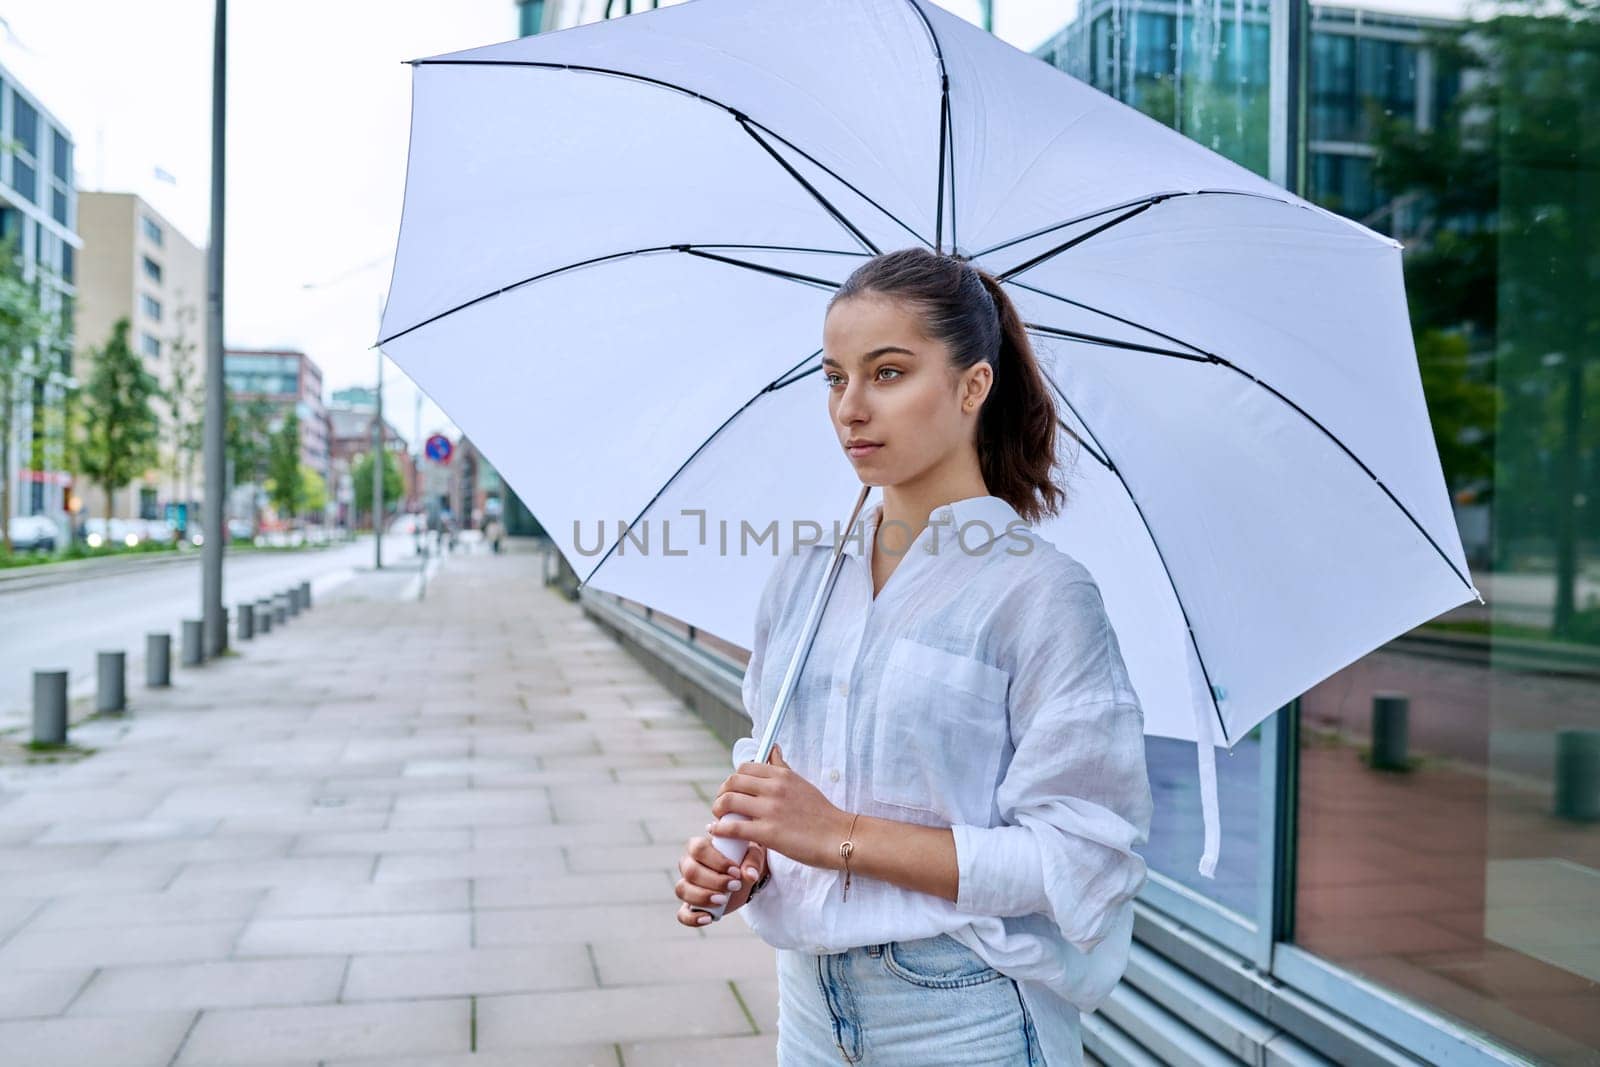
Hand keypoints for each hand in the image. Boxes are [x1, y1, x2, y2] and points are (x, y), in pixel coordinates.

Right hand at [674, 832, 766, 927]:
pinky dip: (692, 918)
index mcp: (699, 846)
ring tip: (723, 900)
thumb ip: (752, 862)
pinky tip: (708, 918)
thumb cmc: (745, 860)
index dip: (716, 862)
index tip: (736, 872)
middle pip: (690, 871)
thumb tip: (750, 875)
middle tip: (735, 886)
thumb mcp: (753, 856)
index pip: (698, 849)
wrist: (745, 879)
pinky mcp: (690, 905)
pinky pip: (682, 914)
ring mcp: (686, 885)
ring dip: (703, 897)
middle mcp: (687, 864)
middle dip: (714, 881)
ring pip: (683, 890)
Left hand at [709, 743, 851, 870]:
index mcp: (782, 775)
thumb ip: (782, 767)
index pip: (745, 768)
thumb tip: (773, 748)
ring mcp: (770, 810)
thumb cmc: (822, 813)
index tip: (732, 790)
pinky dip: (719, 829)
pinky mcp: (768, 833)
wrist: (839, 837)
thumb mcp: (801, 782)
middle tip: (721, 805)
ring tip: (719, 819)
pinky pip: (733, 827)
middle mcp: (774, 788)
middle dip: (721, 793)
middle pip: (732, 782)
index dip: (733, 780)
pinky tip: (717, 832)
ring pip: (728, 801)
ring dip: (717, 810)